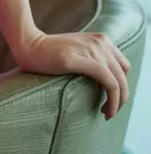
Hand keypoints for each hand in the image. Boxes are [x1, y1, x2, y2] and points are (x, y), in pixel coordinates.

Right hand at [13, 30, 131, 120]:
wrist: (29, 45)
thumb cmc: (49, 52)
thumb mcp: (77, 50)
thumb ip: (91, 57)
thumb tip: (103, 78)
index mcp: (101, 40)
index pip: (123, 66)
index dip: (121, 85)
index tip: (111, 99)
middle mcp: (100, 43)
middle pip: (123, 75)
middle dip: (122, 97)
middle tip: (111, 111)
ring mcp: (92, 50)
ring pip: (118, 81)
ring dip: (117, 102)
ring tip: (107, 113)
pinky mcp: (81, 60)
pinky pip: (108, 82)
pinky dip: (112, 99)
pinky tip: (104, 110)